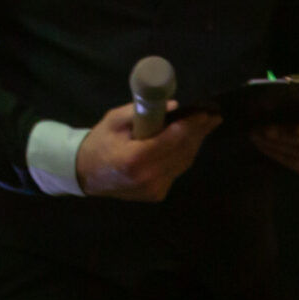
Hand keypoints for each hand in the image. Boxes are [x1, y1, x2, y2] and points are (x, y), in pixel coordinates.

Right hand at [74, 101, 218, 200]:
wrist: (85, 174)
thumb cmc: (99, 143)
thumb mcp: (113, 121)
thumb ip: (140, 112)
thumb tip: (173, 105)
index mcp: (134, 159)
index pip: (170, 141)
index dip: (189, 126)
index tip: (203, 112)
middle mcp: (149, 177)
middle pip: (182, 151)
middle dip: (198, 132)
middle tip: (213, 115)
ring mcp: (155, 188)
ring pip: (184, 162)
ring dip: (196, 143)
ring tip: (206, 125)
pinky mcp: (158, 193)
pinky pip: (177, 170)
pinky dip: (185, 154)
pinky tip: (189, 140)